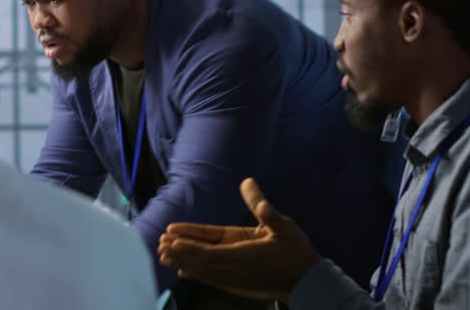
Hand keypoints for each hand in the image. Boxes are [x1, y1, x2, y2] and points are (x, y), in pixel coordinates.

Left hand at [157, 178, 321, 301]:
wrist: (310, 283)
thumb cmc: (297, 252)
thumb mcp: (282, 225)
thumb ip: (262, 206)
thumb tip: (247, 182)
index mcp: (245, 252)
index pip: (210, 248)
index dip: (189, 243)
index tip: (171, 236)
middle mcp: (236, 268)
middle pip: (201, 260)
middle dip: (180, 251)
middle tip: (159, 244)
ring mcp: (236, 280)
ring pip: (204, 272)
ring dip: (183, 262)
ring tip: (164, 255)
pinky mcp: (238, 286)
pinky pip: (212, 280)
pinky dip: (196, 275)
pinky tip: (183, 271)